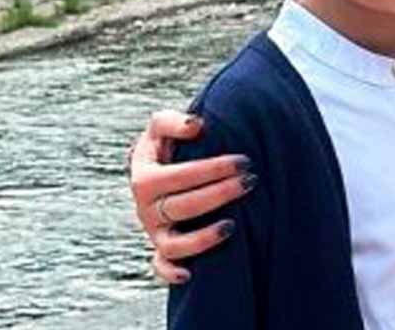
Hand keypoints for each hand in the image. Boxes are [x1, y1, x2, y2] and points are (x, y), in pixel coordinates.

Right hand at [127, 109, 254, 284]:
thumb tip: (198, 125)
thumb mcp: (161, 128)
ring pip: (173, 243)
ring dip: (202, 238)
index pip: (177, 176)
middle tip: (250, 181)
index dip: (211, 169)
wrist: (162, 169)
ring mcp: (153, 230)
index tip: (243, 160)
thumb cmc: (168, 146)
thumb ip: (172, 122)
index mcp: (144, 176)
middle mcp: (145, 206)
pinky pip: (161, 266)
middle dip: (218, 194)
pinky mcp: (160, 247)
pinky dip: (171, 273)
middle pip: (181, 207)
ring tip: (232, 226)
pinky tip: (191, 273)